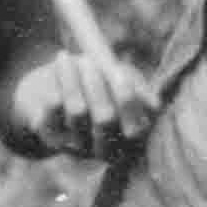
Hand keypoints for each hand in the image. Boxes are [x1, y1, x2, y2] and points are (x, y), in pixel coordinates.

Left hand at [3, 45, 155, 158]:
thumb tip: (154, 106)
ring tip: (69, 57)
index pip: (135, 129)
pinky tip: (62, 60)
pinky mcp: (52, 137)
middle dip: (97, 86)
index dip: (127, 100)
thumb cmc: (103, 81)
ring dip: (74, 79)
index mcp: (132, 139)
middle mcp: (107, 149)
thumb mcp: (125, 80)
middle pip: (105, 119)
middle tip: (88, 61)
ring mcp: (78, 146)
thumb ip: (139, 90)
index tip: (120, 72)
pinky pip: (53, 108)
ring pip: (77, 111)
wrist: (61, 84)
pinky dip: (59, 79)